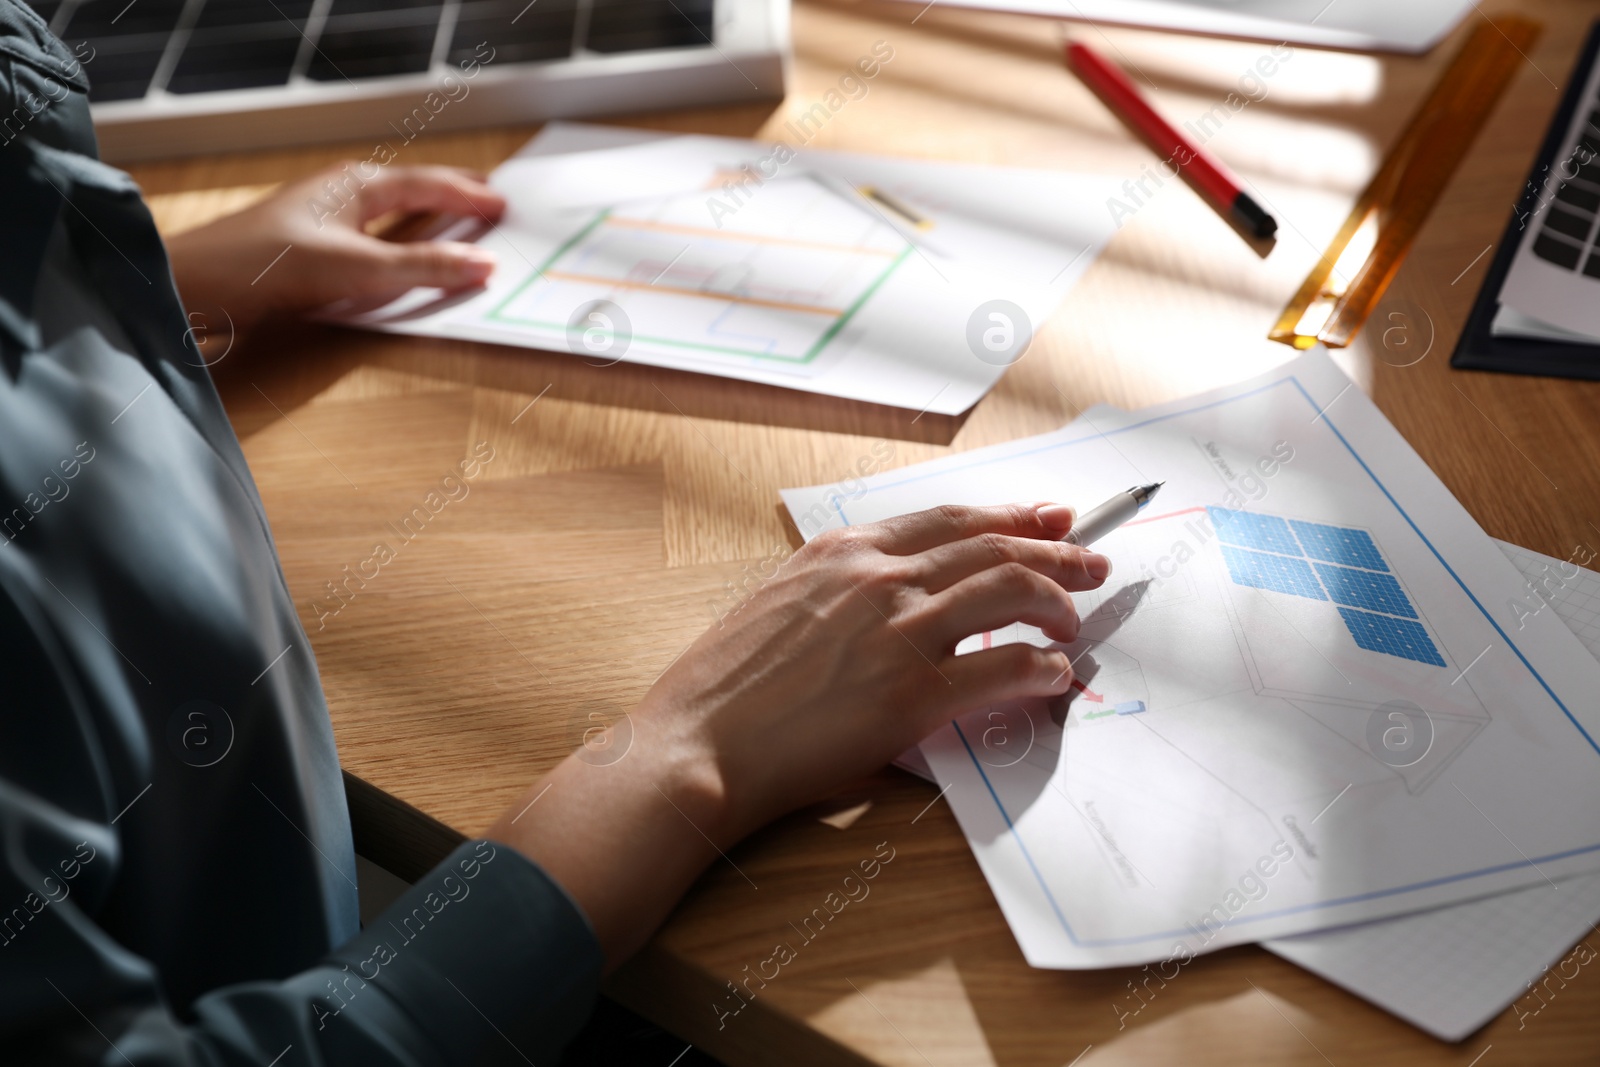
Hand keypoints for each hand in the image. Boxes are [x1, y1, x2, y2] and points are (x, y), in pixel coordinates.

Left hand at [165, 163, 505, 327]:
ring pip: (392, 215)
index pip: (433, 185)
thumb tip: (483, 265)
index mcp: (359, 185)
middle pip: (413, 191)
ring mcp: (325, 222)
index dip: (472, 196)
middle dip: (453, 196)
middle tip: (489, 201)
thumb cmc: (267, 265)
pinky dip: (402, 247)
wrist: (196, 286)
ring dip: (428, 222)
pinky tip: (402, 261)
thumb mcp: (360, 268)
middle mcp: (343, 196)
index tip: (505, 205)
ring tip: (457, 228)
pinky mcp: (311, 251)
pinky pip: (373, 241)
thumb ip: (424, 267)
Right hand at [488, 502, 1109, 967]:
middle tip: (1091, 560)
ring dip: (1058, 602)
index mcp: (844, 552)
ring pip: (1010, 592)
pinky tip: (1056, 675)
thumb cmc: (726, 687)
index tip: (1049, 517)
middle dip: (1056, 550)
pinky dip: (1042, 668)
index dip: (1011, 516)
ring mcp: (897, 633)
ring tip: (1077, 622)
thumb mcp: (780, 605)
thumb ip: (842, 591)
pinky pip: (1003, 669)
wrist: (697, 743)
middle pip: (993, 546)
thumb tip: (895, 602)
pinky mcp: (911, 695)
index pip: (951, 520)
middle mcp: (877, 578)